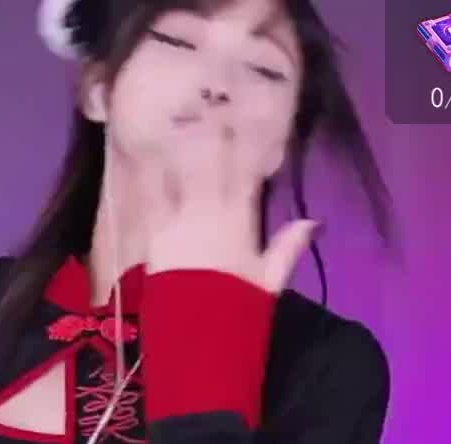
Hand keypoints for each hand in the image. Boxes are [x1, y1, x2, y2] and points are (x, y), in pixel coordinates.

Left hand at [138, 120, 316, 294]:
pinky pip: (149, 198)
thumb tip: (311, 221)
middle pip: (210, 164)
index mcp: (240, 221)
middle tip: (205, 105)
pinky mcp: (153, 233)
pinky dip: (144, 176)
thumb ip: (287, 247)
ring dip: (175, 146)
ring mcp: (179, 221)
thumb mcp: (268, 280)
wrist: (195, 331)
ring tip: (172, 119)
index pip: (245, 174)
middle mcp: (210, 213)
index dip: (244, 144)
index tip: (242, 117)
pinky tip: (139, 154)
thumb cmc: (234, 307)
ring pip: (178, 174)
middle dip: (209, 134)